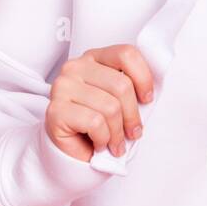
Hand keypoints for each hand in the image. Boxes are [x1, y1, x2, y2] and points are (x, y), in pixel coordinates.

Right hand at [46, 44, 154, 161]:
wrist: (68, 152)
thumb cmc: (96, 124)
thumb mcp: (118, 100)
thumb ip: (131, 89)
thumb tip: (150, 93)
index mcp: (94, 58)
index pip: (126, 54)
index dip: (143, 78)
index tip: (147, 99)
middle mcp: (75, 67)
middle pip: (121, 85)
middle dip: (132, 116)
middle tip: (133, 132)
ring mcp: (63, 87)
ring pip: (110, 107)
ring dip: (117, 133)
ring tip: (114, 142)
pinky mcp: (55, 110)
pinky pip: (95, 123)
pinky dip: (103, 139)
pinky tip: (99, 143)